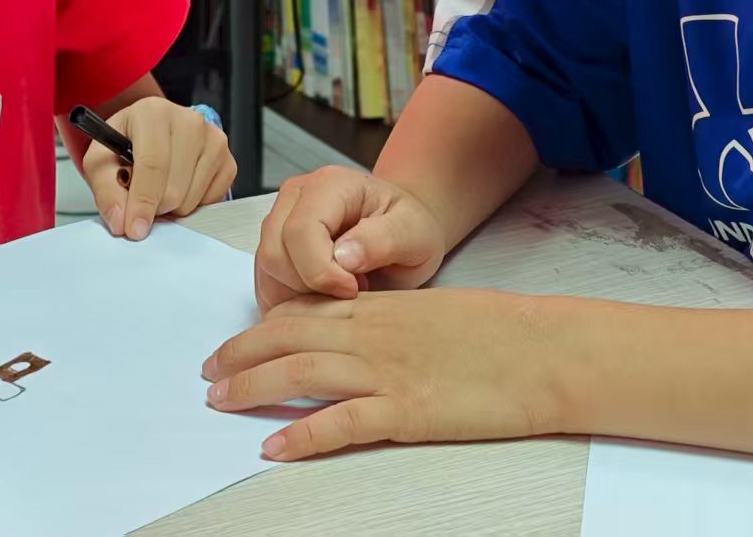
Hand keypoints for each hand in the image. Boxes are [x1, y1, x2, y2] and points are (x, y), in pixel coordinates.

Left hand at [83, 97, 235, 240]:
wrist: (149, 134)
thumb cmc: (124, 145)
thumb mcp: (100, 162)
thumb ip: (106, 191)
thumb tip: (121, 222)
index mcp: (154, 113)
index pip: (152, 164)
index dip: (142, 202)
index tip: (134, 229)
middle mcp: (190, 121)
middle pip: (174, 188)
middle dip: (154, 207)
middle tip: (140, 199)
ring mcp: (214, 140)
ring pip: (192, 199)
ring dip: (171, 207)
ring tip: (159, 188)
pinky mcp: (228, 160)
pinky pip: (211, 201)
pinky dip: (192, 204)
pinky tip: (179, 187)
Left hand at [203, 289, 557, 460]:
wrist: (544, 350)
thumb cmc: (499, 332)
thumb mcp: (433, 313)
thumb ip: (390, 322)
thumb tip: (359, 336)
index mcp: (380, 308)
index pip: (302, 311)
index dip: (260, 328)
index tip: (234, 344)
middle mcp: (373, 332)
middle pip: (287, 337)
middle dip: (240, 355)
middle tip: (207, 373)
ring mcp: (387, 371)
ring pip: (301, 371)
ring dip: (253, 386)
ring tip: (220, 402)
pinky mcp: (407, 410)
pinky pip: (341, 422)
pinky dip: (301, 433)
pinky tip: (273, 445)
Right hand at [254, 166, 447, 311]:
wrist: (400, 229)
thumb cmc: (408, 228)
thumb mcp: (414, 234)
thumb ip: (382, 241)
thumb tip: (343, 257)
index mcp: (330, 184)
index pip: (300, 232)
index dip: (321, 272)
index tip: (354, 288)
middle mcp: (295, 196)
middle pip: (275, 253)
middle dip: (310, 286)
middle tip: (351, 290)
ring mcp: (279, 219)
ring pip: (266, 271)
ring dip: (300, 295)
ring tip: (340, 290)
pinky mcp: (273, 245)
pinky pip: (265, 281)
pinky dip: (290, 299)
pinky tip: (324, 296)